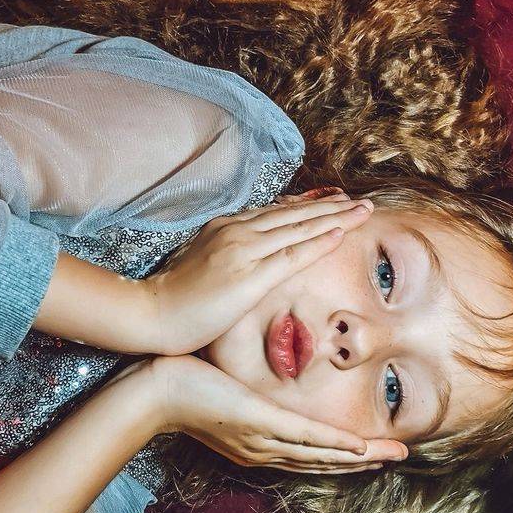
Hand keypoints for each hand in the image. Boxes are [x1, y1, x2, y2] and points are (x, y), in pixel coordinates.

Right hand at [144, 190, 370, 356]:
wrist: (150, 312)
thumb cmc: (172, 297)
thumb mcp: (202, 265)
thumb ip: (227, 257)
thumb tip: (248, 260)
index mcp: (226, 227)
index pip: (277, 211)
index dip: (308, 205)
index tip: (333, 200)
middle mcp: (237, 230)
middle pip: (294, 214)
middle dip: (331, 206)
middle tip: (360, 201)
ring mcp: (244, 250)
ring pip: (300, 228)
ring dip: (336, 218)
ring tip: (363, 211)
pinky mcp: (249, 275)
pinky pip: (293, 256)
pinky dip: (319, 243)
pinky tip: (341, 235)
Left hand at [146, 354, 407, 473]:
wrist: (150, 391)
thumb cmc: (180, 383)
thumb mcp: (219, 389)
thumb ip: (241, 389)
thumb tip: (251, 379)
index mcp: (253, 443)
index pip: (306, 454)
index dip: (341, 455)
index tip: (369, 450)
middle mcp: (261, 450)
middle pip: (322, 462)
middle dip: (362, 461)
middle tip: (397, 456)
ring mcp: (261, 439)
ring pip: (321, 454)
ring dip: (360, 457)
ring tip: (392, 454)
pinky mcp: (258, 422)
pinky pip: (304, 436)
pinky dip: (334, 444)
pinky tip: (358, 445)